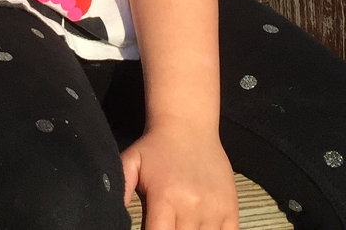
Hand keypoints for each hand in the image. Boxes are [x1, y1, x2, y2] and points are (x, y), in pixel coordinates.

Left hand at [121, 124, 238, 229]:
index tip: (154, 228)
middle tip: (168, 225)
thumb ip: (121, 187)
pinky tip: (202, 228)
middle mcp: (192, 206)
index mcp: (165, 199)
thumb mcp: (131, 162)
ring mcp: (214, 209)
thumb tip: (114, 211)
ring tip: (183, 225)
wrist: (189, 126)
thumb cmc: (157, 147)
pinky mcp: (231, 208)